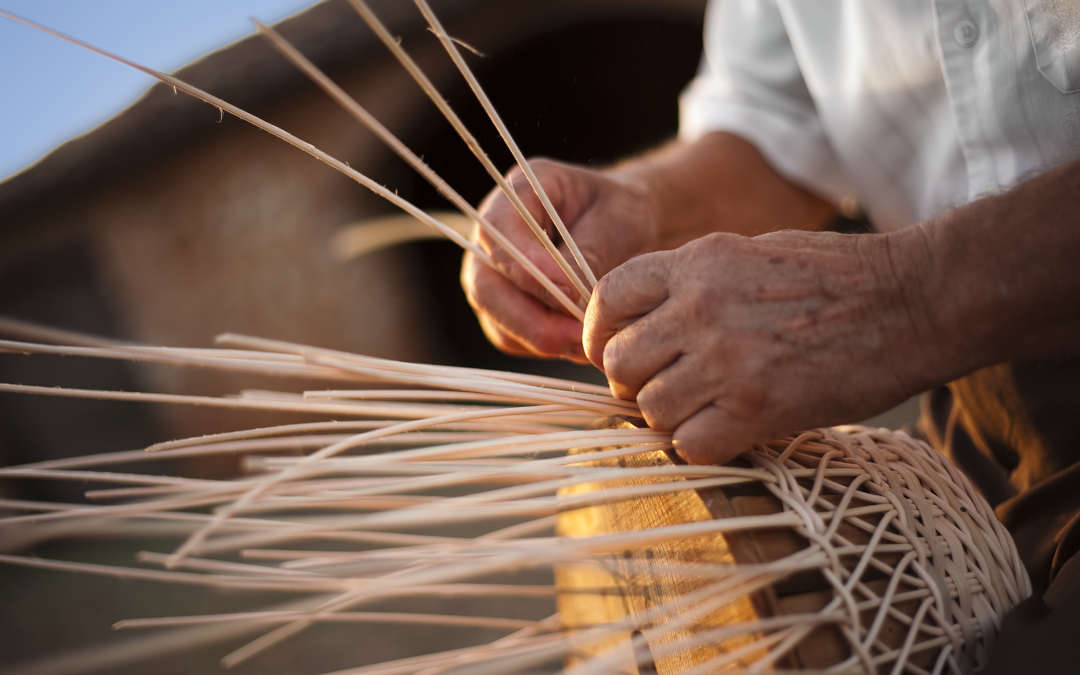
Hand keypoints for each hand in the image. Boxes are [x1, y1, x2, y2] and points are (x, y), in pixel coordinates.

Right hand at [461, 158, 657, 362]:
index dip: (527, 267)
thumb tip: (567, 296)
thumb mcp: (618, 220)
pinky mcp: (504, 309)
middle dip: (531, 319)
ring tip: (588, 341)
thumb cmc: (622, 214)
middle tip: (579, 335)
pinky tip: (580, 342)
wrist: (624, 228)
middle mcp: (492, 237)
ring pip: (497, 321)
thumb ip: (589, 252)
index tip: (570, 292)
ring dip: (541, 338)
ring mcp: (492, 276)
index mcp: (517, 193)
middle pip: (485, 286)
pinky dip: (545, 347)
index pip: (499, 232)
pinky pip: (513, 339)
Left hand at [583, 229, 934, 463]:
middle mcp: (700, 307)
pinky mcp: (757, 407)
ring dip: (670, 418)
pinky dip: (702, 446)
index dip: (599, 334)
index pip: (606, 299)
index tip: (611, 354)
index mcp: (695, 262)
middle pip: (618, 363)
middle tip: (665, 387)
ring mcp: (727, 358)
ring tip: (707, 408)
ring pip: (649, 410)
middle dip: (633, 383)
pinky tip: (730, 430)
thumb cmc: (835, 276)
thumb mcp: (746, 253)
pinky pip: (690, 445)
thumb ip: (688, 285)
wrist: (911, 300)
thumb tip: (640, 328)